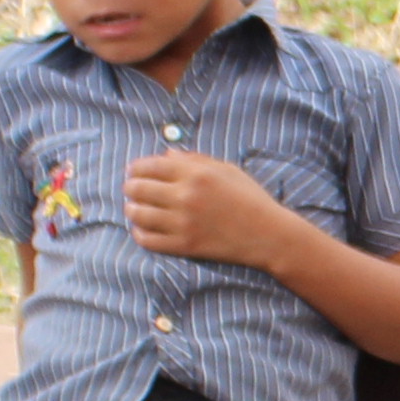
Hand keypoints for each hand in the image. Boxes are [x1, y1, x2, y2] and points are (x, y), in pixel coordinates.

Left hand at [123, 148, 303, 273]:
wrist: (269, 235)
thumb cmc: (251, 199)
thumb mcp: (227, 170)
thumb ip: (195, 160)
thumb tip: (166, 154)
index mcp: (196, 173)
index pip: (151, 165)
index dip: (136, 168)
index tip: (133, 171)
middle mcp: (186, 196)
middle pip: (139, 188)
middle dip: (130, 187)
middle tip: (130, 189)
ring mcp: (184, 223)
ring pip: (139, 214)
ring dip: (131, 210)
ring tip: (133, 208)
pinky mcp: (185, 246)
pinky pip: (148, 240)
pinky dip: (139, 233)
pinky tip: (142, 229)